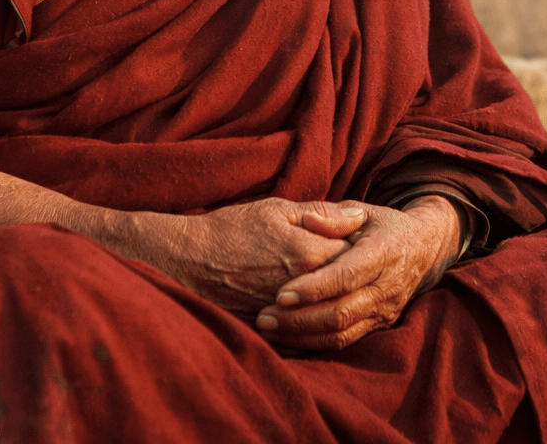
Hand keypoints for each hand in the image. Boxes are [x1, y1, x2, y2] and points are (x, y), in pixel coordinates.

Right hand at [149, 198, 367, 315]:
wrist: (187, 261)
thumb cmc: (230, 230)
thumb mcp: (276, 209)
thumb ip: (322, 215)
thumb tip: (359, 217)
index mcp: (308, 254)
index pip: (355, 256)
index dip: (356, 248)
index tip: (350, 242)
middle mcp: (302, 288)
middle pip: (346, 289)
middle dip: (348, 278)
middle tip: (343, 266)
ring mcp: (286, 314)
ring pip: (328, 315)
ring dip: (332, 304)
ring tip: (326, 289)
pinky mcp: (270, 332)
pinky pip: (305, 337)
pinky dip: (312, 327)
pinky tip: (310, 313)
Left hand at [252, 196, 463, 350]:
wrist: (424, 249)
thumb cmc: (382, 226)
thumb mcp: (362, 210)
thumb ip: (334, 215)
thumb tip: (308, 221)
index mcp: (383, 253)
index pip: (346, 276)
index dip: (313, 288)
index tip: (280, 294)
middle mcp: (386, 287)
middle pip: (341, 312)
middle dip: (299, 319)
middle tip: (263, 317)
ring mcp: (384, 310)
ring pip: (341, 334)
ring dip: (302, 336)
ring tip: (267, 330)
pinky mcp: (379, 325)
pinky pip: (345, 342)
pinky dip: (313, 345)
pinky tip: (286, 339)